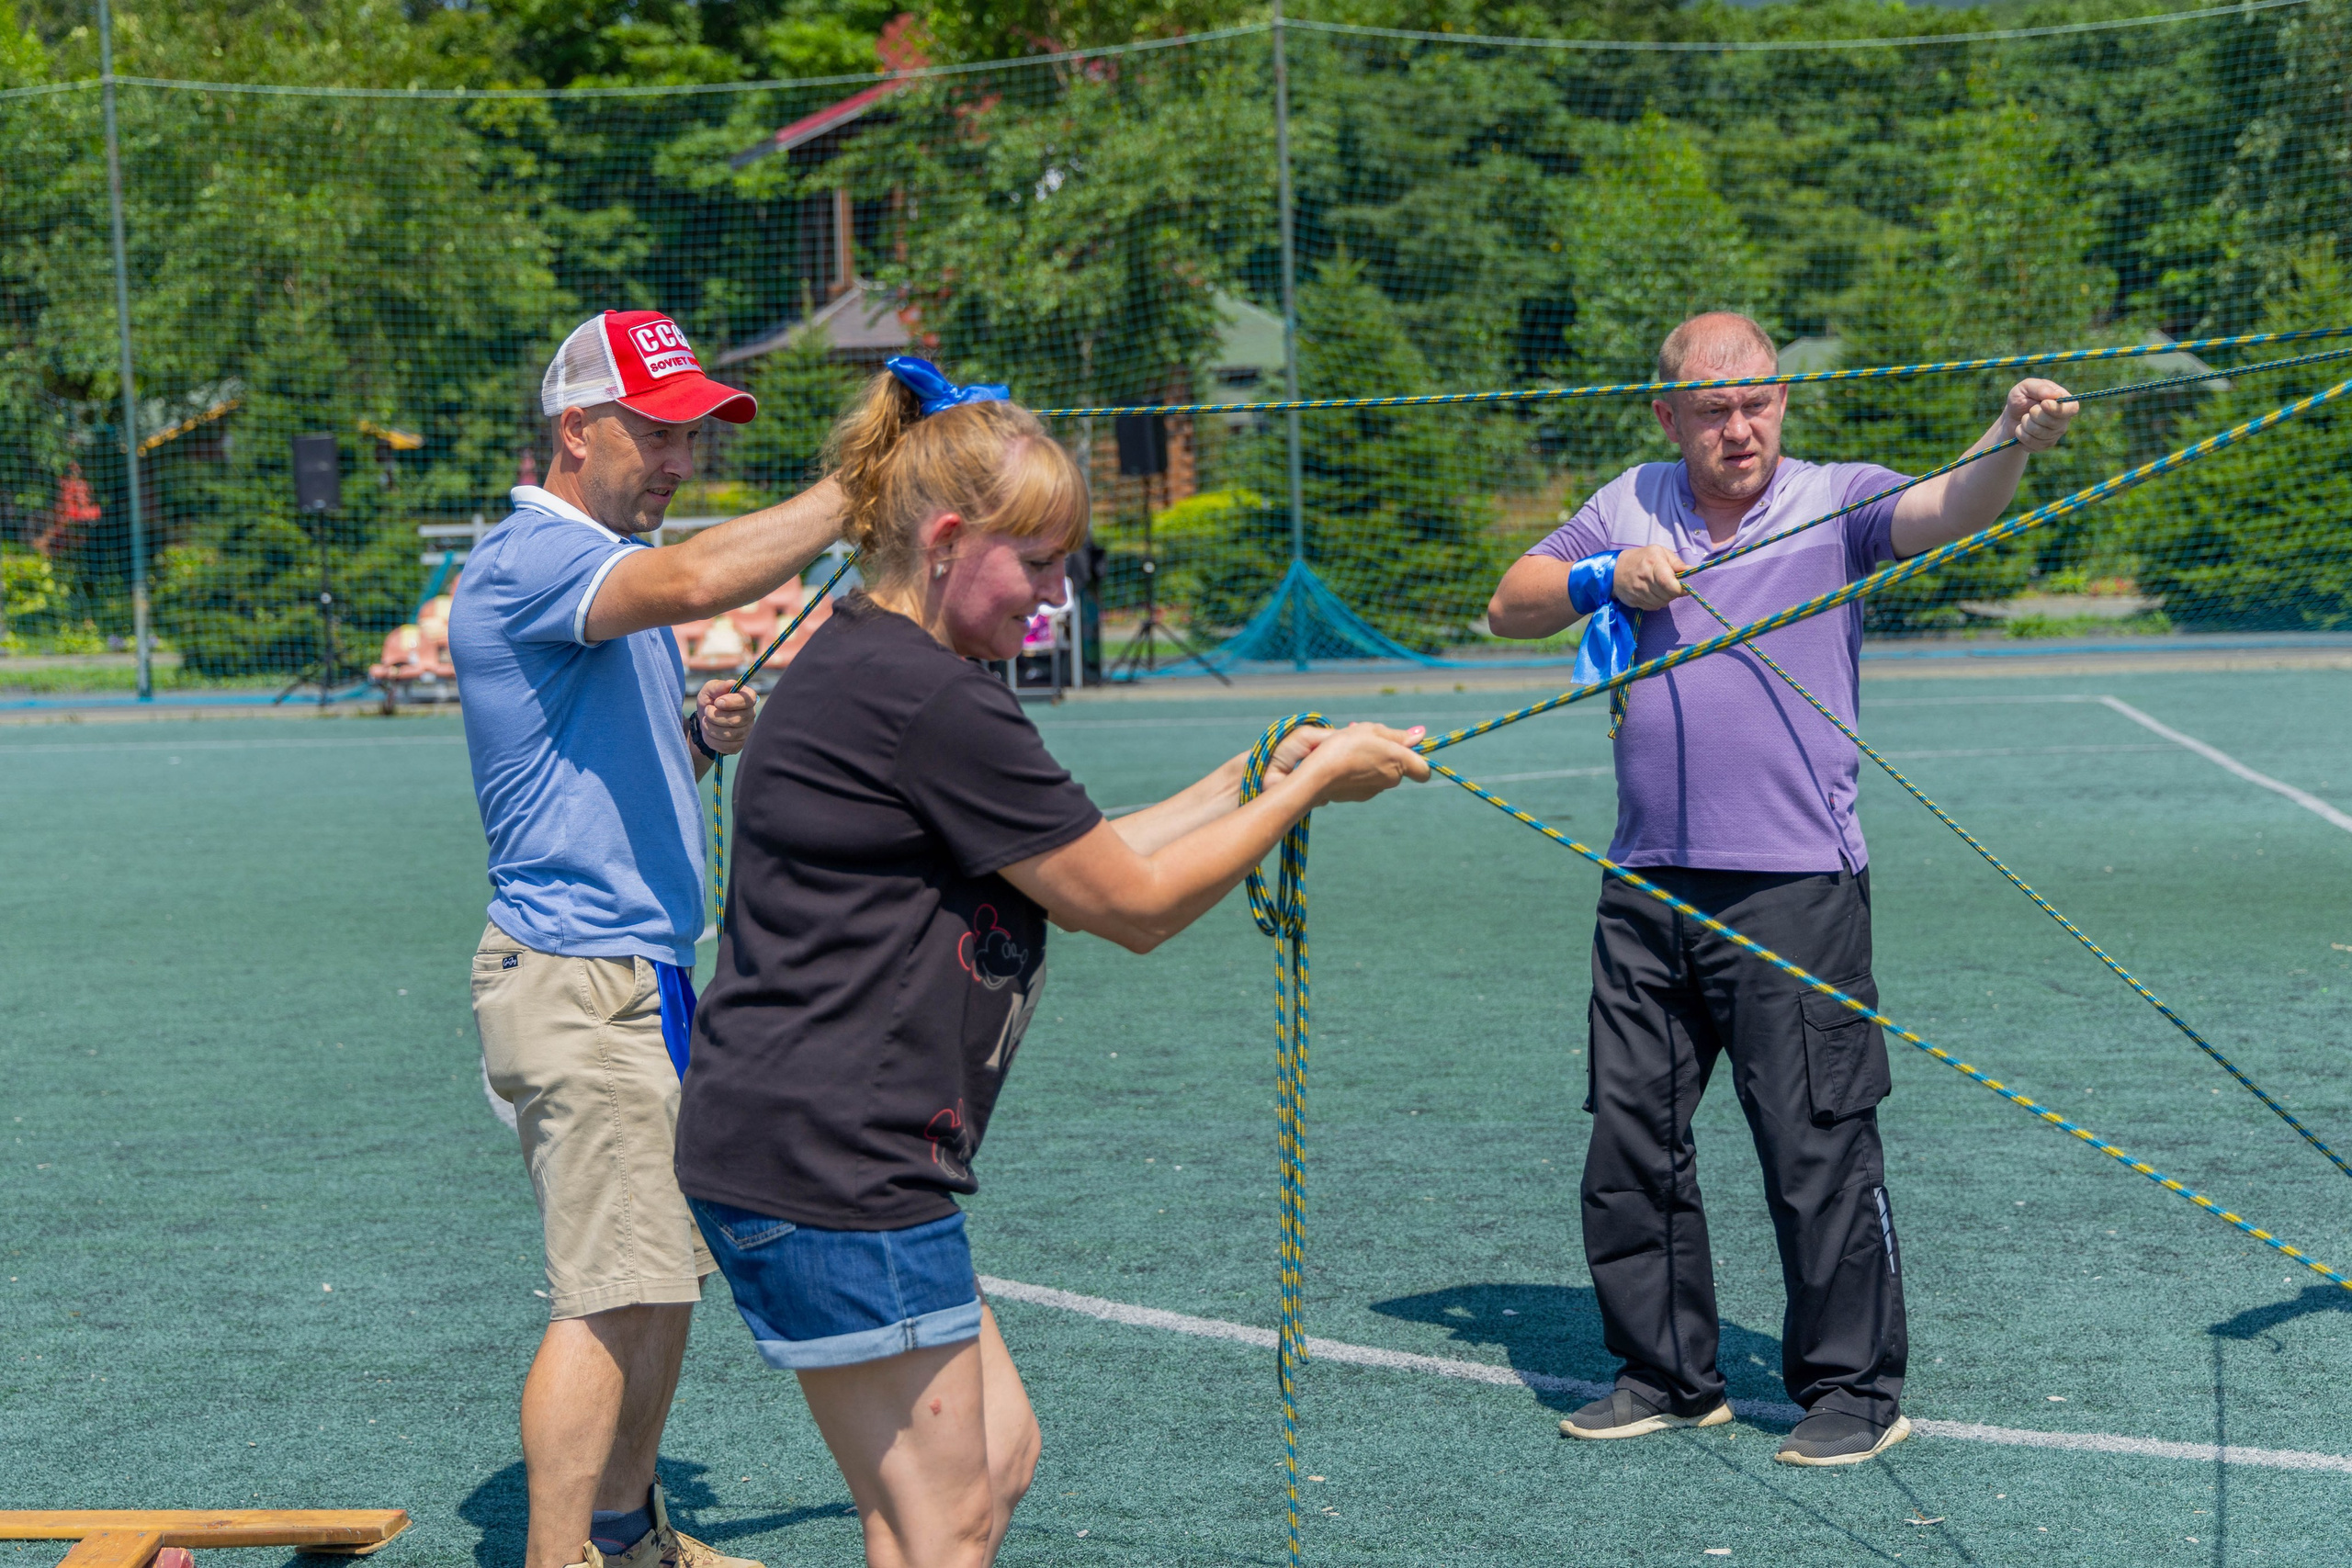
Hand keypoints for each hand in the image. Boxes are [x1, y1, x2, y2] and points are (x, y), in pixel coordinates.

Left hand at [694, 680, 754, 755]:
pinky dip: (712, 740)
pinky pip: (726, 746)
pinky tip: (708, 733)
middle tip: (707, 711)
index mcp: (747, 698)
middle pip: (738, 720)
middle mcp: (750, 715)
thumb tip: (731, 683)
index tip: (717, 702)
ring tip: (705, 721)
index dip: (732, 702)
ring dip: (711, 728)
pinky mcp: (738, 745)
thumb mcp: (709, 690)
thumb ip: (719, 686)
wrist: (703, 721)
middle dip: (716, 716)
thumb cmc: (710, 702)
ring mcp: (746, 732)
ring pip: (730, 734)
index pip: (749, 700)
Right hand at [1293, 722, 1430, 805]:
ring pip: (1380, 772)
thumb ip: (1398, 735)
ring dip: (1370, 760)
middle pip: (1398, 766)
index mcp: (1400, 763)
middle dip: (1385, 752)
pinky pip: (1365, 780)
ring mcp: (1375, 790)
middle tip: (1365, 738)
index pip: (1423, 771)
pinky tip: (1341, 762)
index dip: (1417, 759)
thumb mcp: (1372, 732)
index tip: (1403, 747)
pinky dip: (1358, 771)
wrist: (1318, 776)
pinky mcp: (1360, 796)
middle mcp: (1392, 780)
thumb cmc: (1346, 747)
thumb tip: (1422, 734)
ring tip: (1349, 747)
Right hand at [1610, 544, 1687, 610]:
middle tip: (1671, 585)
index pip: (1670, 584)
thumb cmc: (1642, 558)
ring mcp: (1638, 592)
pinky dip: (1656, 602)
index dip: (1680, 589)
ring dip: (1665, 598)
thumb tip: (1691, 571)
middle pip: (1668, 595)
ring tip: (1661, 589)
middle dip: (1674, 593)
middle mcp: (1644, 579)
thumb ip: (1676, 563)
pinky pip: (1652, 607)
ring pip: (1661, 603)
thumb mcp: (1660, 552)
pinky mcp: (1633, 601)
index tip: (1684, 587)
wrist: (1615, 569)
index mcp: (1653, 564)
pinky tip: (1653, 594)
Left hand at [2002, 377, 2077, 451]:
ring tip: (2024, 418)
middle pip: (2053, 422)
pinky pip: (2031, 443)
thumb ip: (2039, 388)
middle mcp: (2064, 420)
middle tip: (2029, 409)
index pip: (2071, 409)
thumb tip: (2054, 395)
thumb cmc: (2021, 398)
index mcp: (2065, 402)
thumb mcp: (2026, 387)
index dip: (2056, 409)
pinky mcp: (2043, 446)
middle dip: (2034, 415)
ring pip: (2039, 433)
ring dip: (2025, 424)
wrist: (2010, 417)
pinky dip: (2020, 434)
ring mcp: (2054, 435)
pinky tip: (2021, 429)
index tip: (2043, 404)